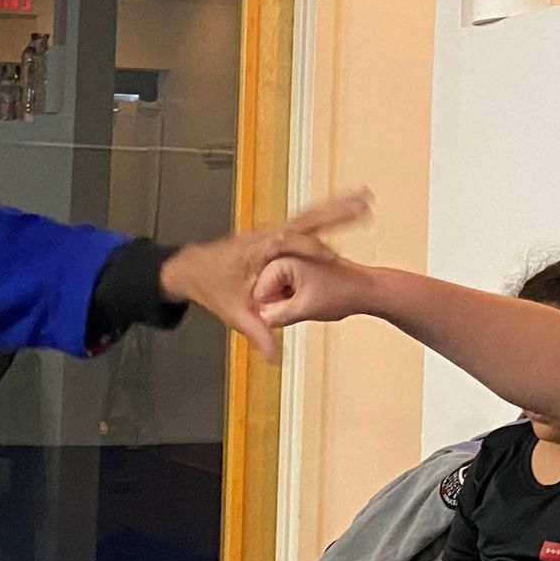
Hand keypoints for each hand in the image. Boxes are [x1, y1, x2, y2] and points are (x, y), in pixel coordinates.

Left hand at [159, 191, 370, 361]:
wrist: (195, 267)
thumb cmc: (213, 286)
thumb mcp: (235, 314)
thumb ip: (258, 334)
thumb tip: (274, 358)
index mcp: (257, 250)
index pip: (285, 242)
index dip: (309, 248)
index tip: (332, 256)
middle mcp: (269, 235)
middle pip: (307, 218)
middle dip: (336, 212)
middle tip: (362, 206)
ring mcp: (276, 231)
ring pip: (311, 216)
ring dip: (338, 209)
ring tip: (364, 202)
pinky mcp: (281, 233)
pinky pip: (309, 222)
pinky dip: (330, 215)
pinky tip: (351, 210)